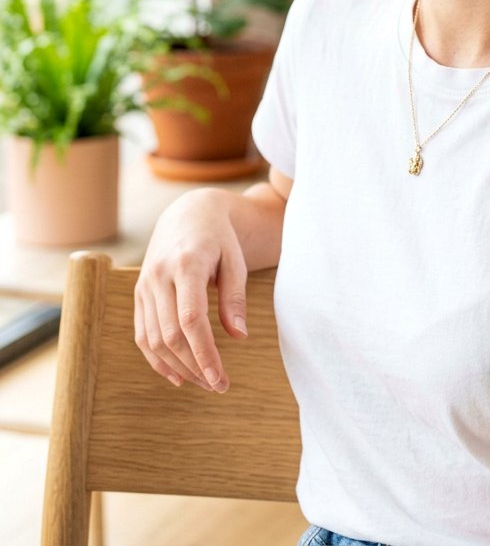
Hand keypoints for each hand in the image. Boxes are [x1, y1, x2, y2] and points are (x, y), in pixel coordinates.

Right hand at [134, 188, 248, 392]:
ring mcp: (145, 285)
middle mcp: (159, 275)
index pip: (191, 320)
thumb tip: (239, 337)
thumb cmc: (219, 239)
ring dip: (177, 367)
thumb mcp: (235, 261)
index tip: (220, 379)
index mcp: (186, 264)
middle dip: (194, 367)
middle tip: (218, 386)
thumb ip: (235, 298)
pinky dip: (156, 360)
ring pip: (153, 339)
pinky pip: (142, 334)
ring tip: (203, 382)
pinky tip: (178, 375)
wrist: (188, 214)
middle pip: (170, 335)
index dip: (204, 354)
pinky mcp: (139, 294)